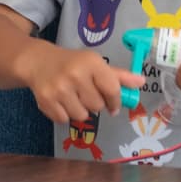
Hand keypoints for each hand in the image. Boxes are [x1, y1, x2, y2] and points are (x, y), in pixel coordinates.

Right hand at [22, 45, 143, 127]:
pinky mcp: (46, 101)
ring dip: (81, 110)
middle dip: (95, 103)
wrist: (38, 62)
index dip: (116, 101)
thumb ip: (118, 75)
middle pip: (97, 106)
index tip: (114, 105)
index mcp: (91, 63)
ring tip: (73, 97)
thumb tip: (141, 82)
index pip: (112, 89)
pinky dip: (65, 114)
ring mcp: (59, 89)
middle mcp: (75, 75)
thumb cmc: (72, 63)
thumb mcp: (95, 64)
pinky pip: (65, 120)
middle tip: (86, 94)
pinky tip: (61, 101)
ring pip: (82, 116)